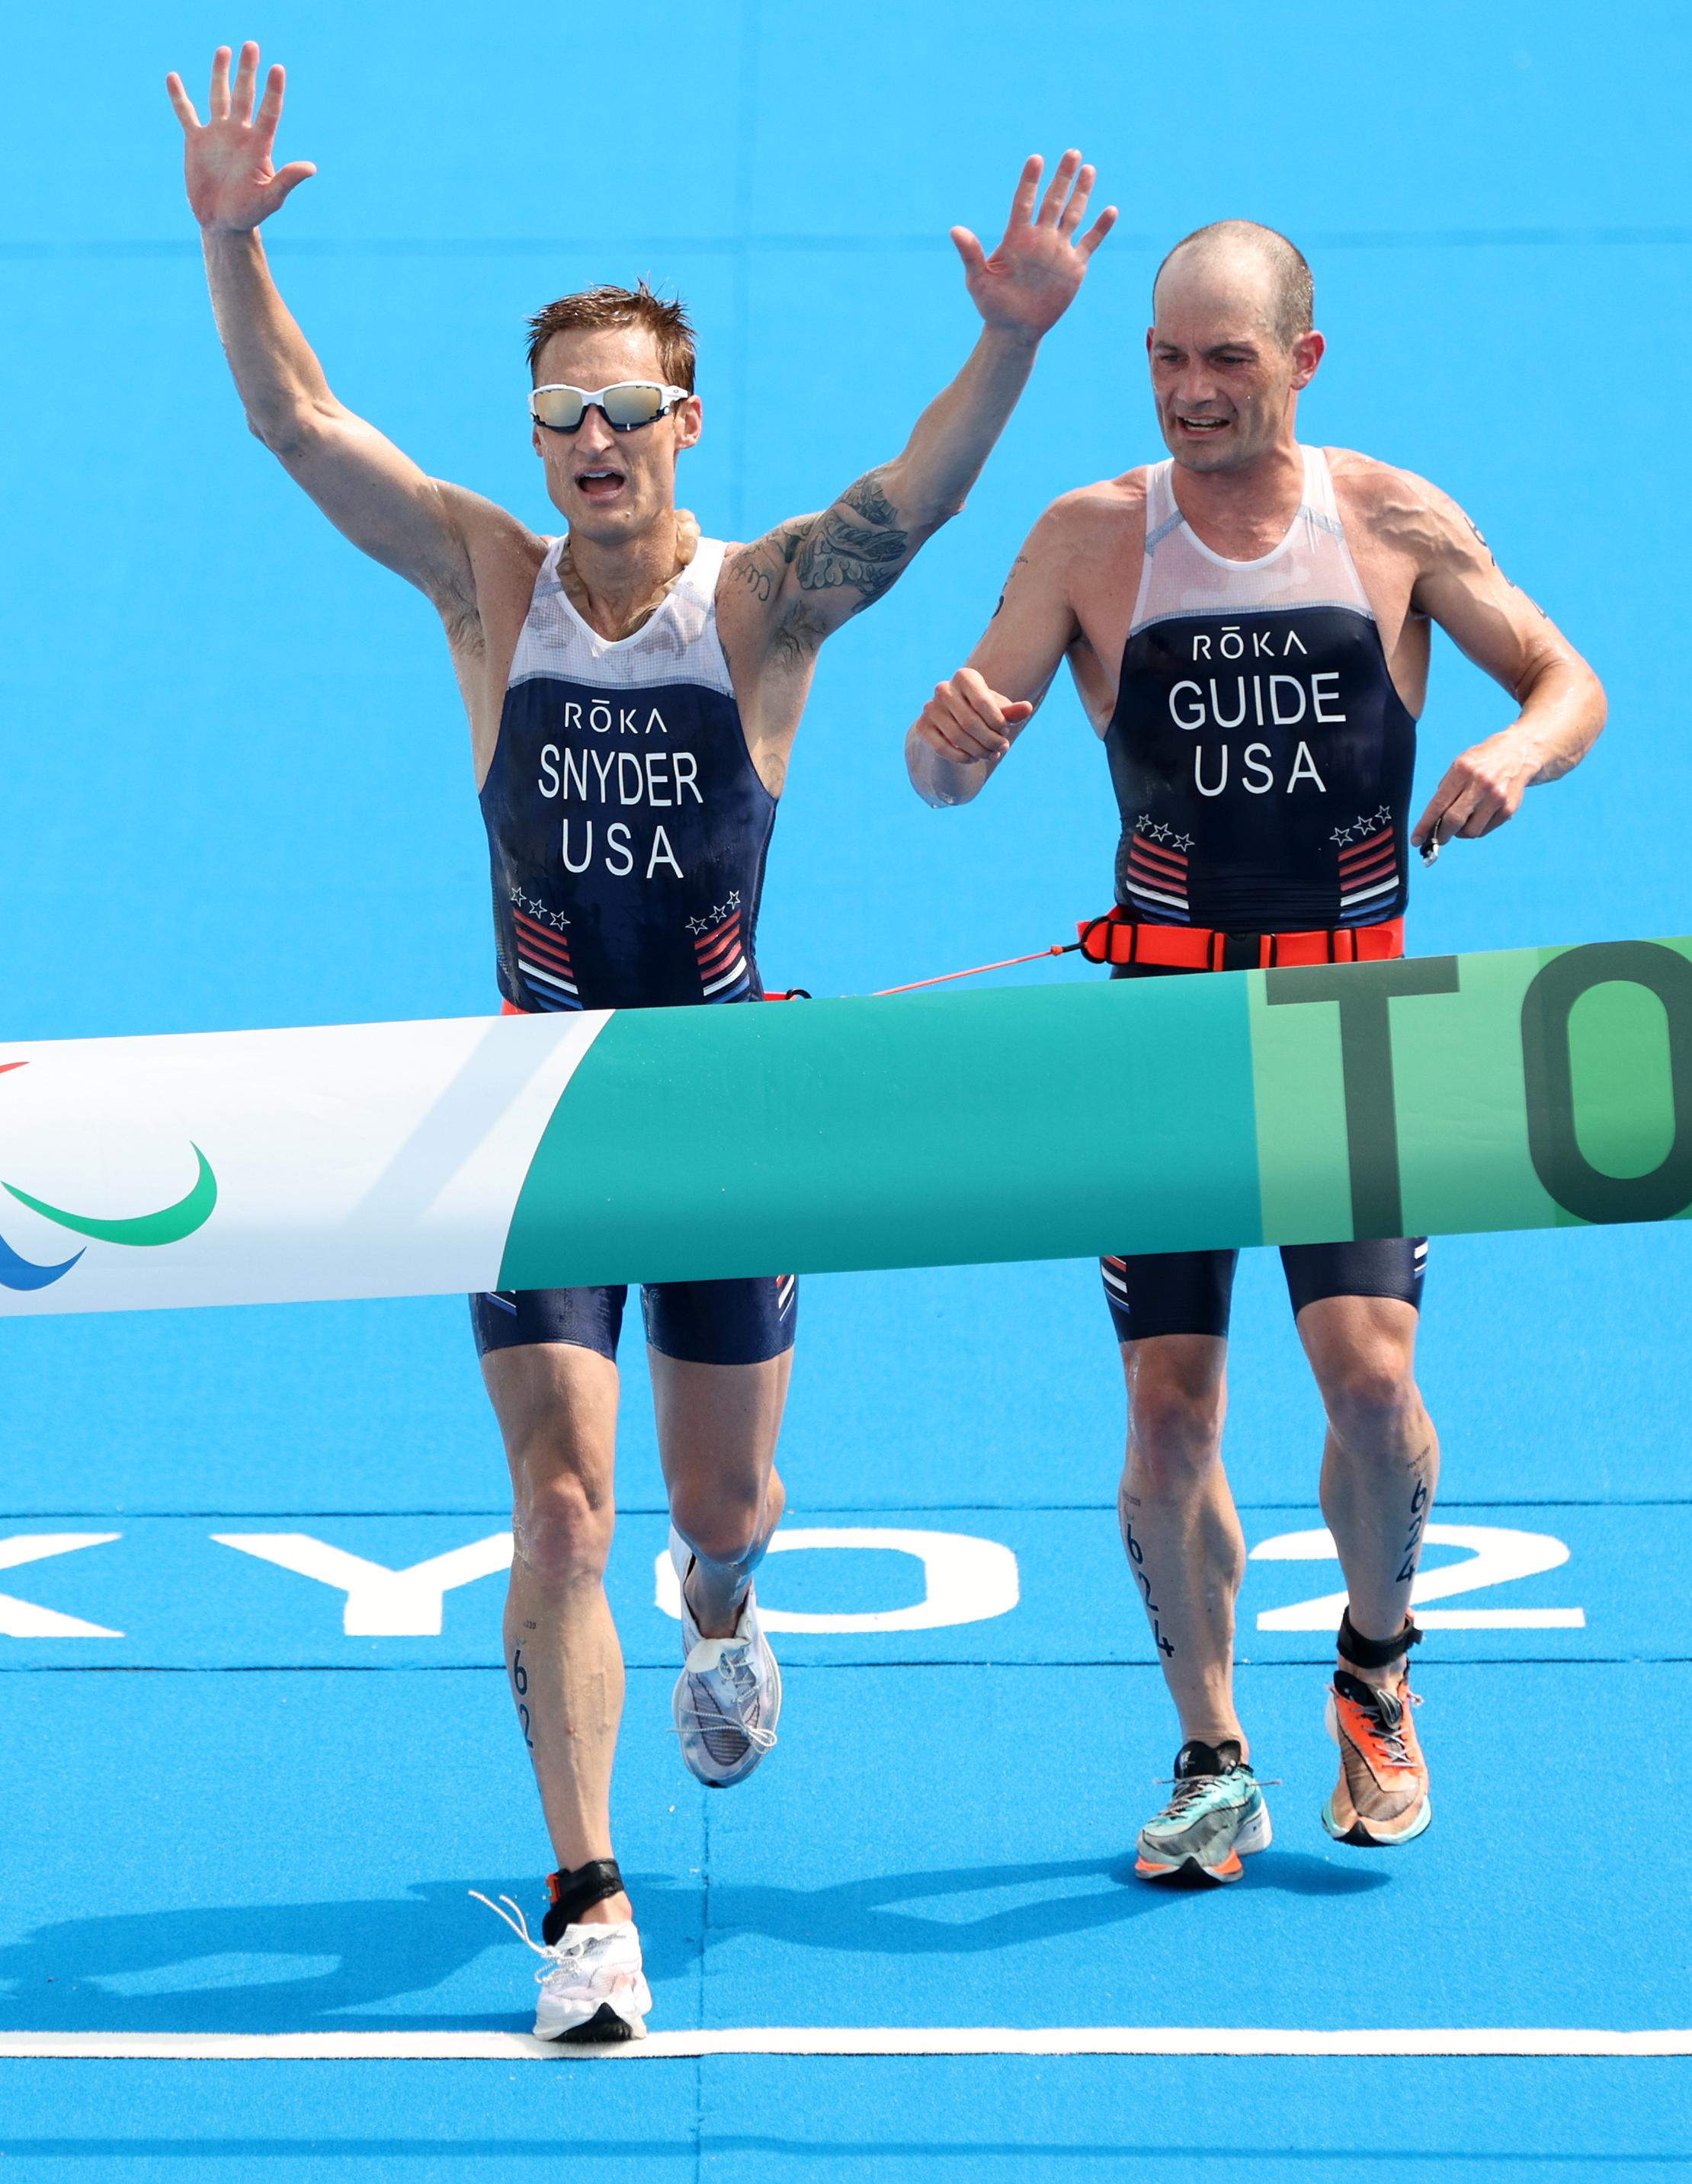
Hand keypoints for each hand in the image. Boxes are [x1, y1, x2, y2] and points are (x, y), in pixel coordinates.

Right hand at [166, 42, 315, 232]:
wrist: (222, 223)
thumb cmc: (249, 213)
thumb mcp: (270, 198)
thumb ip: (287, 180)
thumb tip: (311, 167)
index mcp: (258, 145)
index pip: (269, 112)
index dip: (273, 91)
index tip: (277, 68)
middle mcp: (239, 134)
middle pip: (244, 95)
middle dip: (247, 71)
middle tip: (251, 45)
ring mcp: (218, 135)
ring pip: (218, 97)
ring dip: (221, 73)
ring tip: (224, 50)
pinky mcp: (196, 141)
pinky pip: (186, 114)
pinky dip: (179, 97)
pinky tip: (173, 77)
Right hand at [911, 667, 1034, 763]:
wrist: (955, 722)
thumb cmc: (983, 712)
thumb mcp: (998, 710)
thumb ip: (1012, 711)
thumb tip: (1027, 708)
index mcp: (964, 677)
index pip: (983, 702)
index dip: (998, 722)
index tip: (1006, 732)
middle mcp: (943, 688)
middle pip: (970, 722)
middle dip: (990, 740)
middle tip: (1003, 748)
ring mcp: (930, 707)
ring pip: (957, 737)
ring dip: (978, 751)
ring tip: (992, 755)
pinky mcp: (922, 726)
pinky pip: (942, 748)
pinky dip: (961, 757)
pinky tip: (974, 759)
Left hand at [951, 151, 1116, 342]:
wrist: (1014, 329)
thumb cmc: (992, 304)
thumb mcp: (977, 279)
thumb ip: (970, 254)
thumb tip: (954, 229)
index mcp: (1017, 237)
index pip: (1024, 202)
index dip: (1030, 181)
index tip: (1036, 159)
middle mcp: (1039, 238)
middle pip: (1053, 201)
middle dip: (1062, 177)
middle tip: (1072, 152)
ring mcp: (1058, 250)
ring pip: (1073, 214)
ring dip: (1081, 193)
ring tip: (1088, 169)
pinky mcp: (1074, 266)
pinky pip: (1090, 243)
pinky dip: (1100, 228)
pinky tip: (1111, 210)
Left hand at [1411, 725, 1541, 847]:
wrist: (1518, 752)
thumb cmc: (1481, 762)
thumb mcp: (1460, 765)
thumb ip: (1446, 791)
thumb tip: (1432, 824)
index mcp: (1462, 770)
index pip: (1438, 805)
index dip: (1425, 825)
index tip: (1416, 840)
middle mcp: (1480, 783)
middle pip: (1454, 820)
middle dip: (1441, 835)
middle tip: (1437, 839)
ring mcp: (1497, 796)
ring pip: (1471, 831)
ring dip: (1461, 833)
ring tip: (1462, 822)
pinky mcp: (1509, 808)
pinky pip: (1485, 830)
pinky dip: (1477, 829)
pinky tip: (1478, 817)